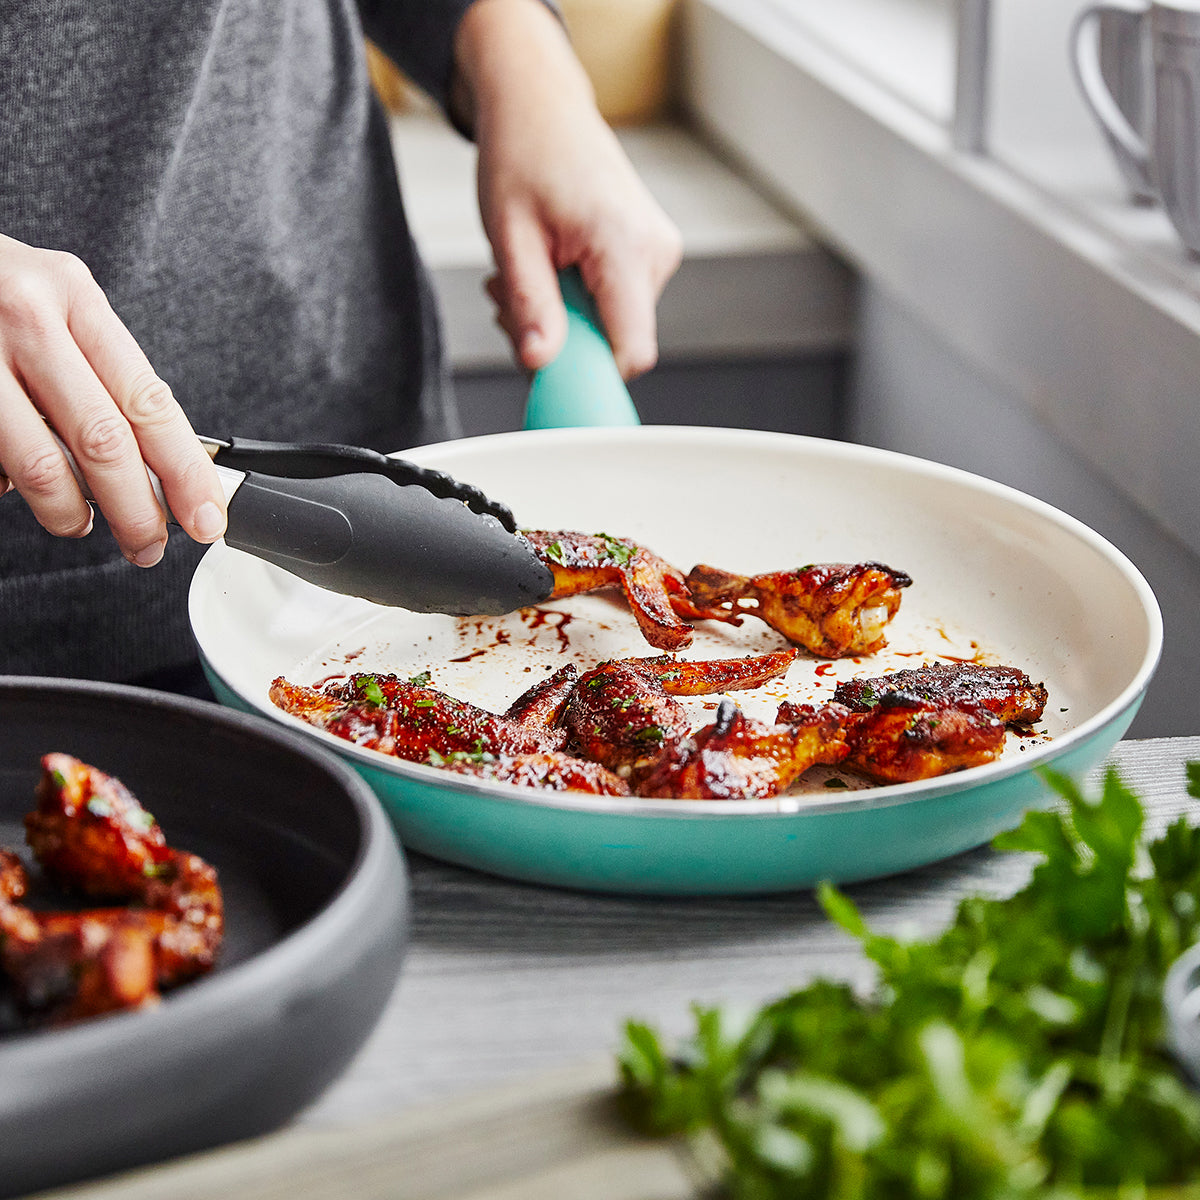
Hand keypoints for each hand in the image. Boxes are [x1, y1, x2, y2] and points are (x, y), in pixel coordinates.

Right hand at [0, 234, 226, 564]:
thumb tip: (161, 469)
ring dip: (70, 512)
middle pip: (104, 441)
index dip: (185, 470)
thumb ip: (106, 375)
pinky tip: (19, 485)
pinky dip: (12, 487)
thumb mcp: (61, 308)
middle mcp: (28, 320)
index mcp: (76, 298)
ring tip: (80, 523)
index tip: (208, 516)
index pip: (149, 401)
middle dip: (136, 510)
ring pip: (41, 465)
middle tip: (149, 545)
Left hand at [452, 0, 681, 379]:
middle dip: (561, 339)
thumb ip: (531, 306)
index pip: (630, 352)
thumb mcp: (511, 237)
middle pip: (615, 343)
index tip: (550, 376)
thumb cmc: (524, 153)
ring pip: (612, 327)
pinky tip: (553, 268)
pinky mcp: (649, 255)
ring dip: (563, 317)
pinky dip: (577, 300)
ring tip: (530, 271)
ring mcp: (658, 254)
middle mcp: (655, 253)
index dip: (590, 377)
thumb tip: (541, 364)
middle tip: (514, 302)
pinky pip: (616, 305)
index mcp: (625, 246)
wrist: (540, 104)